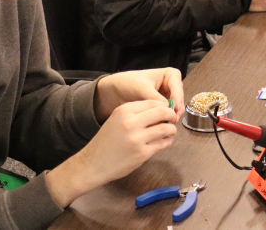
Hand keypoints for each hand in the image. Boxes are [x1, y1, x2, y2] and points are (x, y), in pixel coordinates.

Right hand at [47, 100, 177, 206]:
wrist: (93, 164)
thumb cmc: (106, 141)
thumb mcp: (116, 120)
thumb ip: (136, 114)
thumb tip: (161, 111)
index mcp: (124, 110)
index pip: (152, 102)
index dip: (164, 105)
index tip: (167, 110)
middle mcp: (131, 122)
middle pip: (162, 112)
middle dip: (171, 115)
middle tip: (173, 119)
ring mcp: (137, 138)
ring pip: (166, 128)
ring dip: (172, 129)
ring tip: (170, 131)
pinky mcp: (142, 153)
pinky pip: (162, 143)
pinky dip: (167, 141)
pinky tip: (165, 141)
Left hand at [93, 68, 183, 122]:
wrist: (113, 91)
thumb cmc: (127, 83)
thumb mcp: (141, 88)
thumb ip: (155, 97)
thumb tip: (167, 108)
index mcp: (168, 75)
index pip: (177, 85)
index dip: (178, 97)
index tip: (175, 107)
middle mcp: (170, 86)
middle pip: (179, 98)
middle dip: (176, 108)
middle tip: (173, 119)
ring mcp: (166, 97)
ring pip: (174, 108)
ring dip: (170, 115)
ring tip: (166, 123)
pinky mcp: (160, 108)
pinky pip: (166, 114)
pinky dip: (164, 119)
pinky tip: (160, 125)